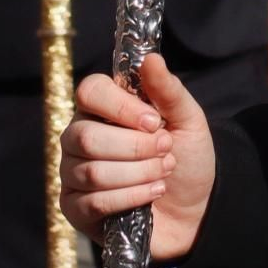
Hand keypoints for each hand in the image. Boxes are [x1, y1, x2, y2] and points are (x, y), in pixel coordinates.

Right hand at [60, 51, 213, 255]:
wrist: (195, 208)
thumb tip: (151, 58)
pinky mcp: (75, 209)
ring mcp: (73, 173)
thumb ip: (168, 90)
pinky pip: (94, 202)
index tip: (156, 122)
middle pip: (86, 136)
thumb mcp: (187, 119)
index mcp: (102, 106)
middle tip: (166, 149)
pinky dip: (130, 197)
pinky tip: (153, 192)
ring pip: (92, 172)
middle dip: (135, 147)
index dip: (121, 107)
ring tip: (164, 171)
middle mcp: (79, 136)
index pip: (90, 91)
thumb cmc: (186, 156)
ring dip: (138, 173)